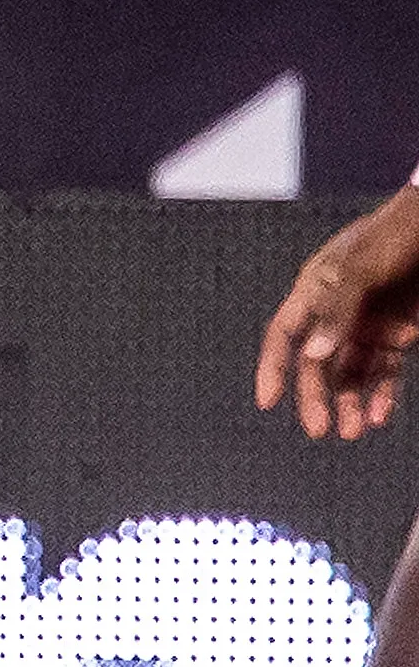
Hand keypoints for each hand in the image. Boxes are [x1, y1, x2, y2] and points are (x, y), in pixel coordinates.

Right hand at [258, 187, 418, 438]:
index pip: (283, 336)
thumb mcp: (362, 267)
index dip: (272, 368)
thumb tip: (312, 355)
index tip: (268, 401)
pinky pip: (386, 370)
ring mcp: (369, 324)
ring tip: (356, 431)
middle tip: (321, 431)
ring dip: (352, 402)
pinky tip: (381, 416)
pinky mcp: (399, 333)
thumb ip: (337, 310)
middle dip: (318, 398)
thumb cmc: (396, 235)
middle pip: (319, 364)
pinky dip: (383, 394)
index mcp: (316, 291)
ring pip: (353, 373)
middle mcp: (337, 313)